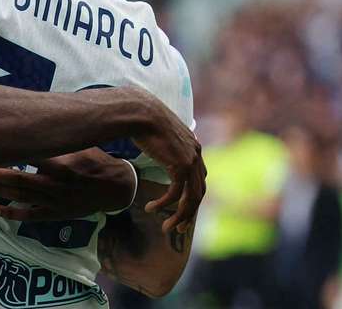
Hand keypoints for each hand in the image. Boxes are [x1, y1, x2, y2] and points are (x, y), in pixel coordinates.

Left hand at [0, 147, 136, 220]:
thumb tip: (35, 112)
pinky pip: (30, 215)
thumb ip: (57, 135)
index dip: (2, 152)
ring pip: (20, 197)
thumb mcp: (79, 143)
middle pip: (17, 179)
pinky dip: (12, 213)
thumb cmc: (95, 159)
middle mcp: (54, 183)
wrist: (116, 188)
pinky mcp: (55, 214)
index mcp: (59, 163)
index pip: (25, 156)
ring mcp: (53, 201)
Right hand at [132, 110, 204, 234]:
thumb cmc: (144, 120)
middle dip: (189, 213)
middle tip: (179, 228)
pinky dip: (164, 204)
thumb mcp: (159, 134)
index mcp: (194, 148)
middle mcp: (197, 155)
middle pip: (199, 193)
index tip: (182, 209)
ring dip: (179, 216)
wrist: (141, 112)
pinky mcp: (180, 166)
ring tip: (167, 228)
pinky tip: (152, 208)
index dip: (192, 197)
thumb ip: (163, 144)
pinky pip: (175, 193)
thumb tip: (152, 146)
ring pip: (191, 198)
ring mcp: (191, 161)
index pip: (200, 180)